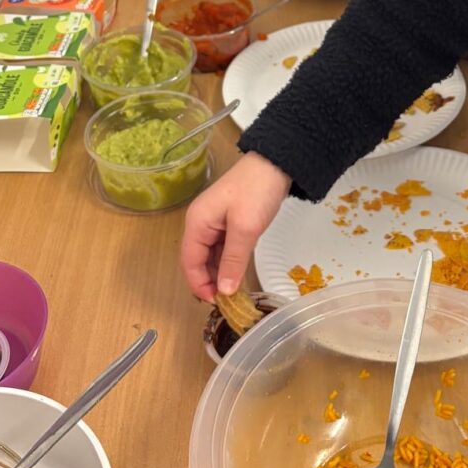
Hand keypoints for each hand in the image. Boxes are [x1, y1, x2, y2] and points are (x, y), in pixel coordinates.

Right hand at [181, 152, 291, 300]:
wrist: (277, 162)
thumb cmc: (257, 190)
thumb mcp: (245, 228)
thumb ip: (233, 261)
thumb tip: (224, 291)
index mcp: (197, 223)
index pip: (190, 262)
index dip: (200, 285)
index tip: (216, 304)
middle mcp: (201, 223)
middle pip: (197, 261)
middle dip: (209, 282)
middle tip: (228, 302)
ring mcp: (215, 222)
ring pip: (211, 256)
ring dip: (219, 274)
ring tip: (234, 293)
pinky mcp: (229, 222)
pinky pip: (223, 248)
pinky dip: (228, 262)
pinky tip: (237, 274)